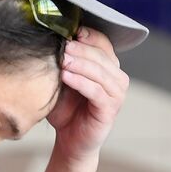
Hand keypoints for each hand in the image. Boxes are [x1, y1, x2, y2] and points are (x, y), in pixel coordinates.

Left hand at [48, 27, 129, 162]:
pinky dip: (81, 82)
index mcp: (108, 67)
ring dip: (81, 64)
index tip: (70, 31)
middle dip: (81, 49)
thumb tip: (53, 38)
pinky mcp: (110, 109)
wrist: (70, 140)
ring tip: (62, 60)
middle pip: (102, 55)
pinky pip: (96, 91)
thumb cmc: (66, 109)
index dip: (89, 35)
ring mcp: (116, 94)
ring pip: (100, 72)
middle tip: (62, 47)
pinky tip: (66, 77)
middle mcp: (117, 78)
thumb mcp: (63, 80)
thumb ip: (64, 61)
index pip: (103, 43)